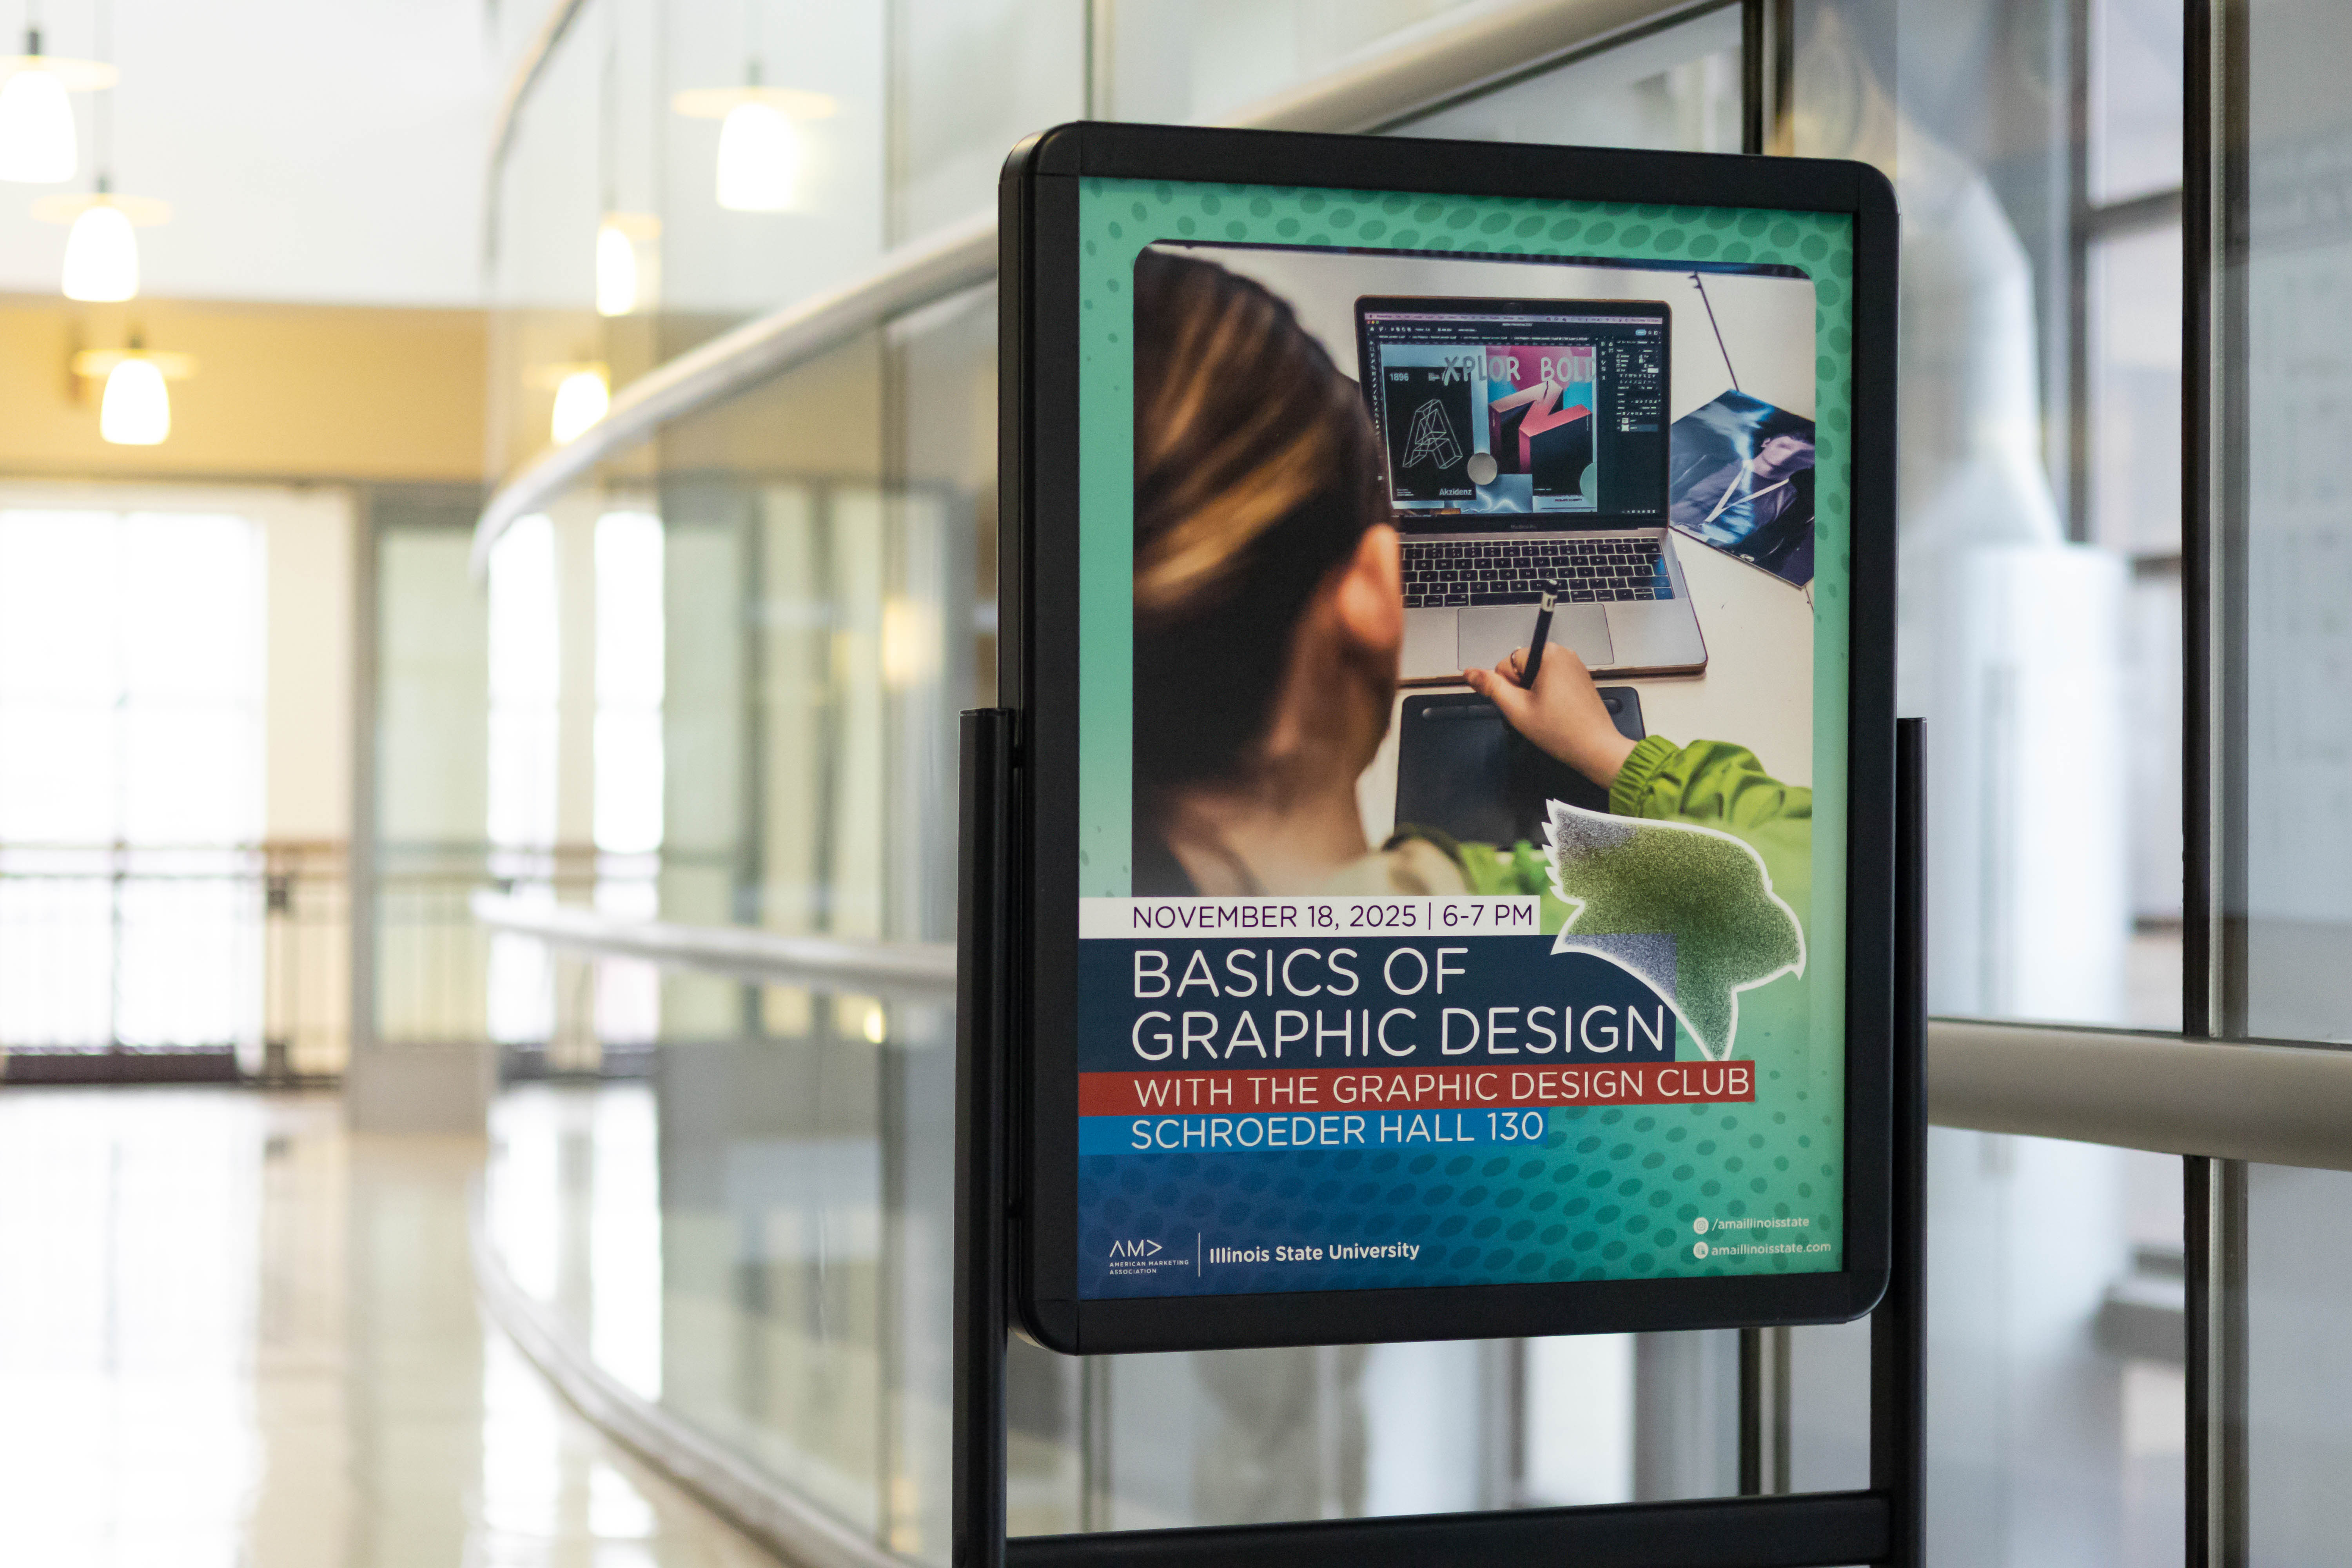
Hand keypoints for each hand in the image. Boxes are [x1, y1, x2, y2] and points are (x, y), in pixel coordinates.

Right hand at [1463, 647, 1638, 788]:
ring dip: (1533, 694)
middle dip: (1521, 689)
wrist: (1596, 749)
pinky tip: (1556, 712)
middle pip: (1521, 668)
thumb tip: (1469, 672)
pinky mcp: (1579, 676)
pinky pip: (1550, 680)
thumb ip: (1490, 686)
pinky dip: (1547, 695)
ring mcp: (1573, 664)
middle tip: (1535, 711)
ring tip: (1547, 713)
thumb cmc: (1560, 731)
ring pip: (1534, 676)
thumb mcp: (1516, 709)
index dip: (1509, 687)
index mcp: (1548, 654)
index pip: (1507, 662)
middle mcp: (1563, 653)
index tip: (1524, 703)